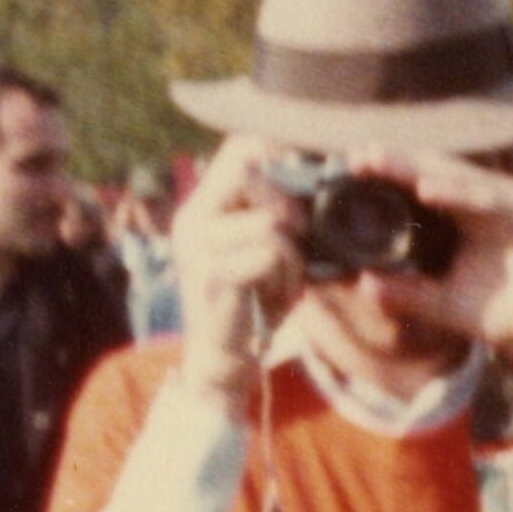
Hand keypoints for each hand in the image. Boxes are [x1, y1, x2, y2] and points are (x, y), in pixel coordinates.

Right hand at [168, 136, 305, 409]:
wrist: (224, 361)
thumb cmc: (254, 302)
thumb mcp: (266, 249)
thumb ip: (278, 213)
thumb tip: (321, 172)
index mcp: (202, 208)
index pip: (239, 149)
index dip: (279, 152)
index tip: (307, 176)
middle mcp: (191, 221)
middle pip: (253, 173)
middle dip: (290, 205)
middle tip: (299, 238)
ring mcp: (197, 247)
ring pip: (271, 220)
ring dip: (293, 253)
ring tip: (284, 278)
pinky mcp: (213, 275)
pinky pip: (271, 253)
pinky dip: (287, 276)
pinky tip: (277, 296)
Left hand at [352, 148, 512, 407]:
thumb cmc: (507, 314)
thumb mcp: (445, 305)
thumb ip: (408, 294)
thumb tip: (364, 284)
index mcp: (471, 215)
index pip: (427, 186)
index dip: (392, 175)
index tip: (351, 168)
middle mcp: (492, 203)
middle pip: (438, 174)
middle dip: (398, 162)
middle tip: (357, 154)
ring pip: (460, 178)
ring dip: (419, 169)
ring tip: (380, 163)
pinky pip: (491, 199)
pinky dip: (459, 192)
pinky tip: (427, 190)